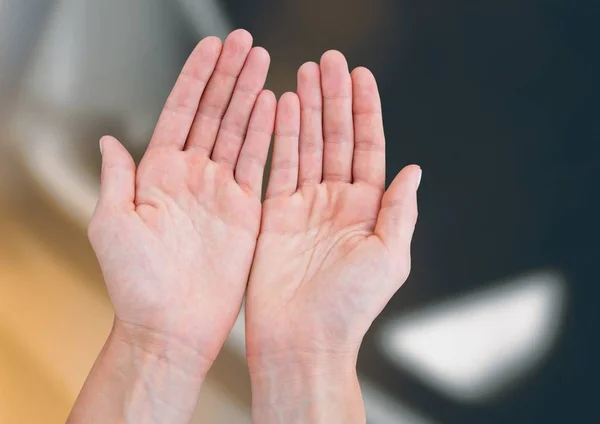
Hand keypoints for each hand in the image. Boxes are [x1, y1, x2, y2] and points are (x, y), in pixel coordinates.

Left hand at [71, 30, 275, 422]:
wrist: (171, 326)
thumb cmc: (136, 283)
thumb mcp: (112, 225)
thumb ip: (116, 179)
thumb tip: (109, 141)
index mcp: (158, 174)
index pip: (181, 112)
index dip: (196, 78)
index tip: (212, 46)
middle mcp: (191, 177)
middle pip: (214, 113)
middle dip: (229, 75)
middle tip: (245, 42)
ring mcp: (220, 191)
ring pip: (239, 132)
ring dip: (250, 96)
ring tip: (264, 62)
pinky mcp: (245, 211)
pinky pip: (258, 165)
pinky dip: (266, 136)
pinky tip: (273, 108)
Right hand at [245, 51, 420, 422]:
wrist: (301, 340)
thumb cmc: (348, 307)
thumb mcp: (388, 258)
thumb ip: (398, 211)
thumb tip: (414, 170)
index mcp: (367, 209)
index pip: (367, 147)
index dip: (365, 111)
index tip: (361, 75)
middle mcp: (336, 201)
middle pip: (335, 137)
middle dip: (333, 99)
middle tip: (328, 60)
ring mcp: (303, 205)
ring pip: (304, 145)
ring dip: (304, 109)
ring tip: (303, 72)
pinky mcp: (273, 213)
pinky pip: (275, 166)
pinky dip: (276, 136)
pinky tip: (277, 107)